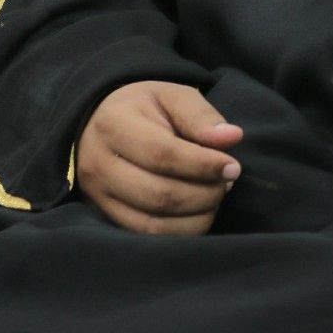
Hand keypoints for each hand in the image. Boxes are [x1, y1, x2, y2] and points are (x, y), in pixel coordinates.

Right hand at [74, 80, 244, 234]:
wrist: (101, 123)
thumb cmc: (145, 108)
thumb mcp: (172, 96)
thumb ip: (201, 116)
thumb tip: (232, 137)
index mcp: (114, 124)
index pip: (162, 154)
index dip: (203, 165)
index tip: (233, 166)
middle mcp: (98, 164)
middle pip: (158, 194)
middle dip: (204, 194)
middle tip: (227, 182)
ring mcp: (98, 195)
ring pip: (153, 223)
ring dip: (196, 216)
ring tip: (215, 195)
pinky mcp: (106, 216)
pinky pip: (147, 235)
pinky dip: (182, 231)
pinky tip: (199, 212)